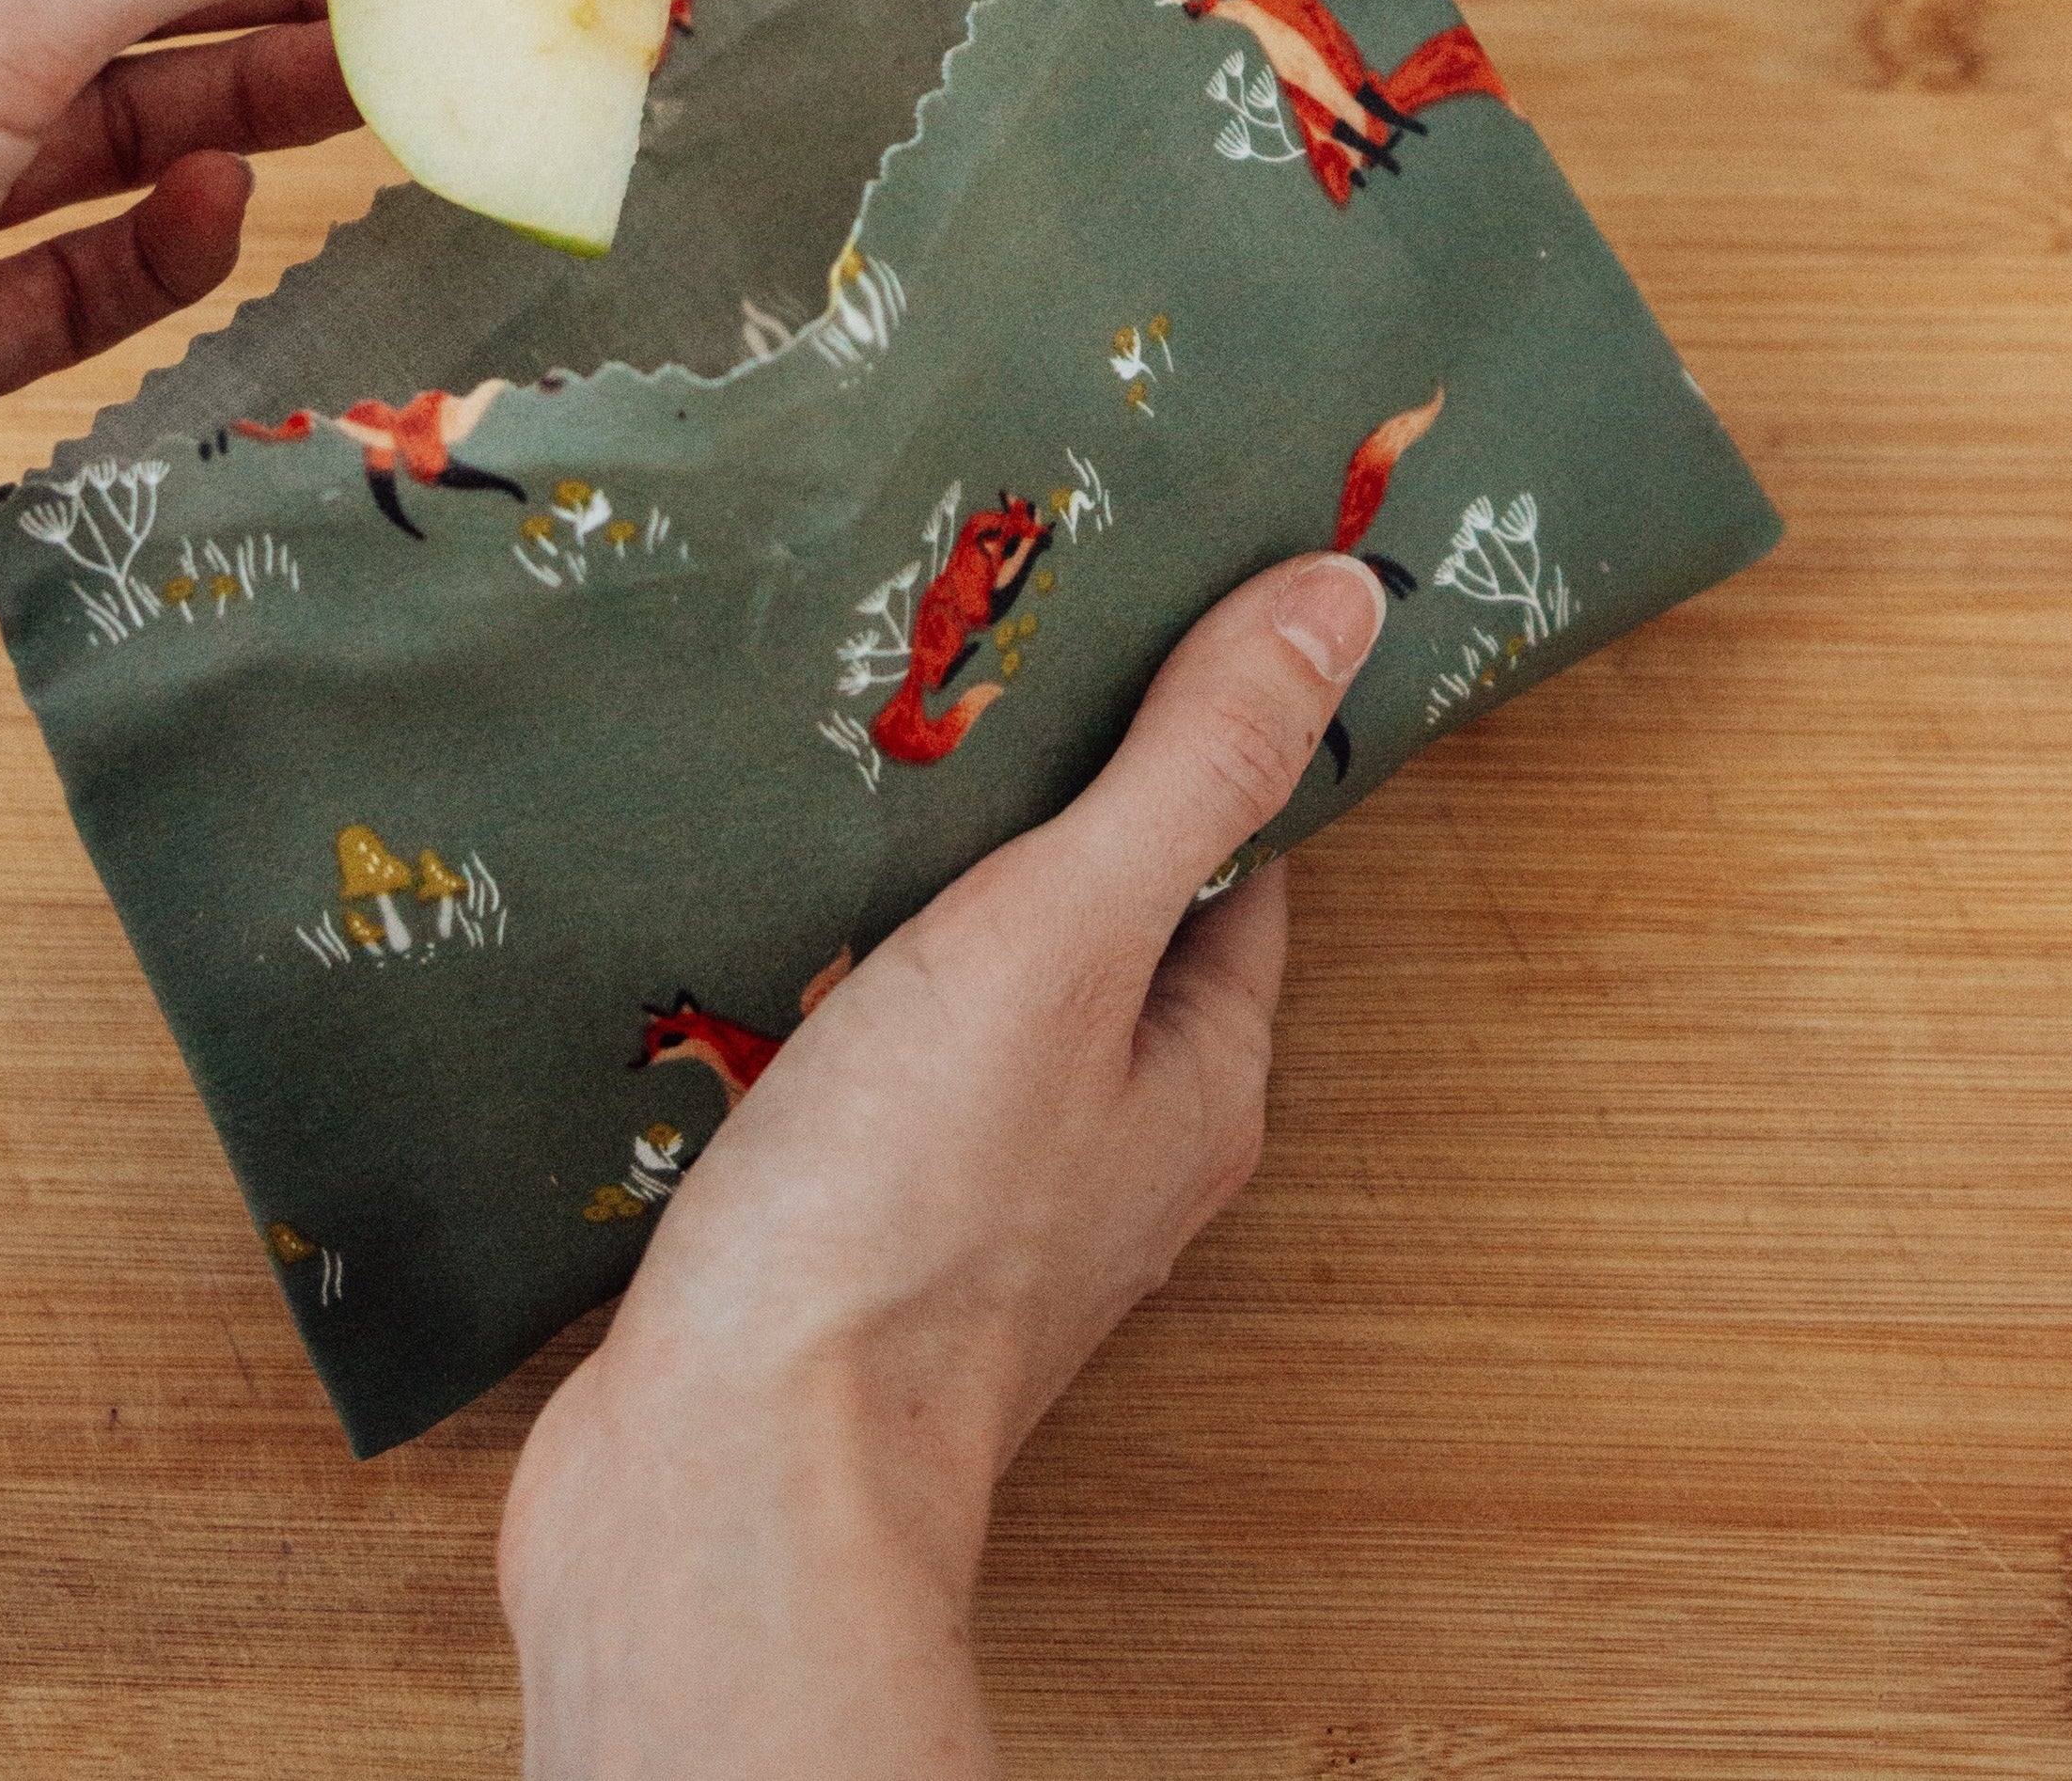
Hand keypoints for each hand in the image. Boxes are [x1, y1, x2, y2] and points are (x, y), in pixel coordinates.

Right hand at [498, 551, 1389, 1780]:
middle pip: (1114, 926)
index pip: (1241, 858)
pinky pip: (880, 1065)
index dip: (1207, 731)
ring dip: (943, 892)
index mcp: (1199, 1076)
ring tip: (871, 765)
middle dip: (1058, 801)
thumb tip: (1345, 601)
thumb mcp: (1066, 936)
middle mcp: (1113, 1145)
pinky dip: (847, 981)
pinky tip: (772, 928)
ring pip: (991, 996)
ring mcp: (979, 1198)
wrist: (726, 1471)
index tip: (1149, 608)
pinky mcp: (852, 1230)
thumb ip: (1192, 768)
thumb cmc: (907, 1214)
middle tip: (982, 658)